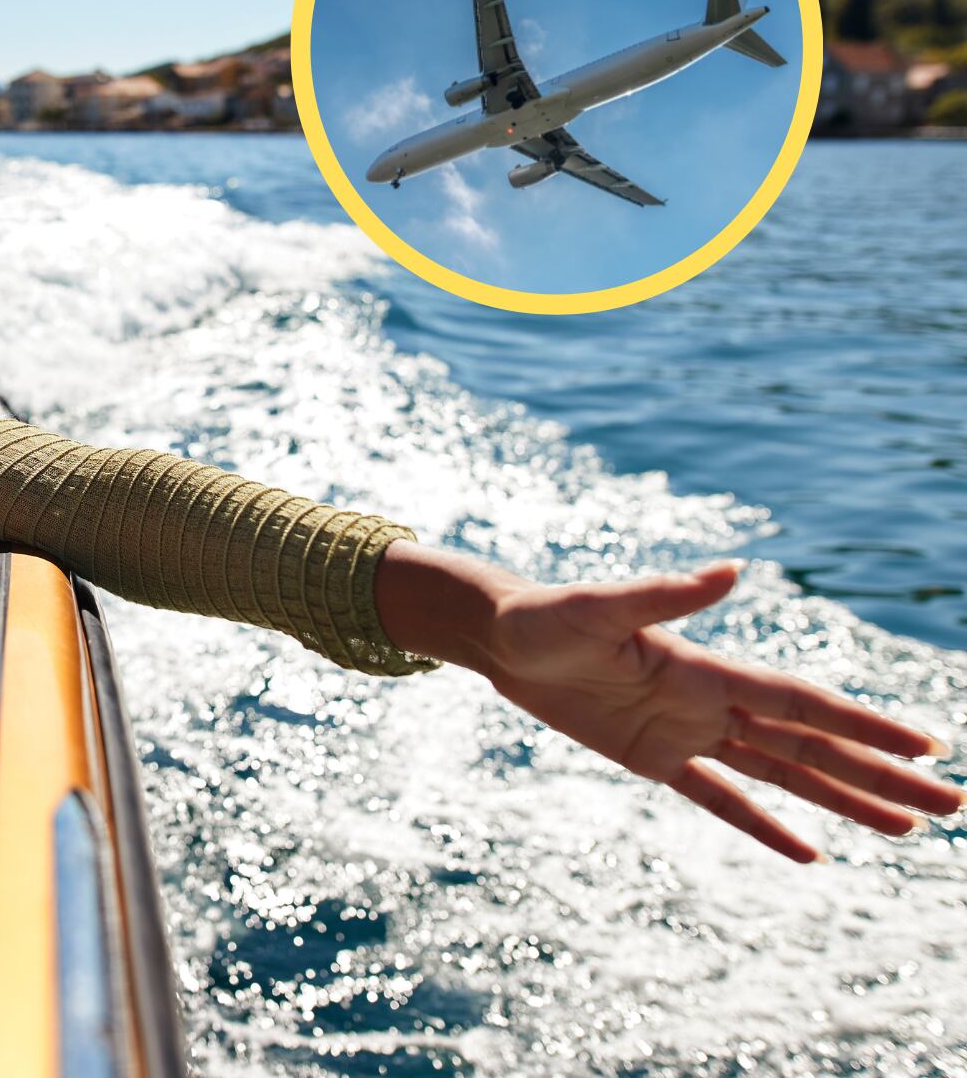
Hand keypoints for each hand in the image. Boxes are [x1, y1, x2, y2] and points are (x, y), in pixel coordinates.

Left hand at [480, 561, 959, 861]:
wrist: (503, 636)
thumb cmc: (546, 615)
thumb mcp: (599, 607)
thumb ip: (666, 594)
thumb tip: (733, 569)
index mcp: (706, 670)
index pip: (800, 703)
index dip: (863, 725)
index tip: (925, 745)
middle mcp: (710, 703)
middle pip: (812, 745)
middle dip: (880, 774)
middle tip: (951, 802)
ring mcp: (687, 732)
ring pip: (784, 774)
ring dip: (845, 799)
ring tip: (908, 828)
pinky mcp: (654, 757)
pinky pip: (721, 799)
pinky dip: (765, 827)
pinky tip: (811, 854)